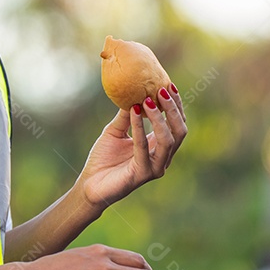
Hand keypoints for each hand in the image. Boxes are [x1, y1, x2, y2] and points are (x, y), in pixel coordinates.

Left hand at [78, 85, 186, 211]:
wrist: (89, 184)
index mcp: (159, 147)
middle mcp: (162, 158)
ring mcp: (155, 167)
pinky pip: (143, 148)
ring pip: (168, 140)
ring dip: (159, 118)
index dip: (175, 105)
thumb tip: (133, 91)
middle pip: (179, 131)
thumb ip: (126, 115)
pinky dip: (139, 128)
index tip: (168, 85)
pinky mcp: (143, 174)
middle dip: (173, 109)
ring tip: (149, 100)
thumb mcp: (115, 130)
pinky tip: (133, 112)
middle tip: (162, 90)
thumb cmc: (103, 158)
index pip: (176, 124)